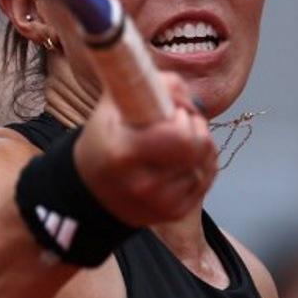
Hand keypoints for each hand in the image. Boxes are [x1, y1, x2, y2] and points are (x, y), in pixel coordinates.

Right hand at [73, 72, 217, 226]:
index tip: (173, 112)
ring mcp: (160, 203)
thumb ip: (150, 85)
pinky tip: (181, 159)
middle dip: (197, 127)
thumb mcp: (114, 104)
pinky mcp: (175, 213)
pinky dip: (201, 164)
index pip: (181, 137)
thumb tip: (185, 94)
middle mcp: (143, 184)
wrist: (91, 189)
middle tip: (179, 122)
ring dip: (200, 146)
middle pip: (199, 149)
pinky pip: (207, 179)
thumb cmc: (105, 139)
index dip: (184, 117)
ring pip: (206, 163)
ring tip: (176, 142)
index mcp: (123, 153)